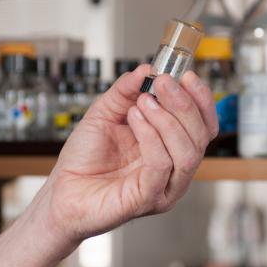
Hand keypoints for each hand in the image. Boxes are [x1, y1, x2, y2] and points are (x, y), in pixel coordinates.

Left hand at [44, 64, 217, 243]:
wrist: (62, 191)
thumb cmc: (84, 159)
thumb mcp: (105, 112)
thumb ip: (126, 90)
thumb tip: (147, 69)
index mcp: (171, 148)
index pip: (204, 125)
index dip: (201, 100)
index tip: (188, 76)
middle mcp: (174, 169)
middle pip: (200, 136)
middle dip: (184, 104)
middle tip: (163, 83)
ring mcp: (165, 186)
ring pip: (187, 152)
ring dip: (167, 119)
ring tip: (143, 102)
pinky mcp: (149, 198)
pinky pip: (162, 165)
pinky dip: (151, 136)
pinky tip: (135, 119)